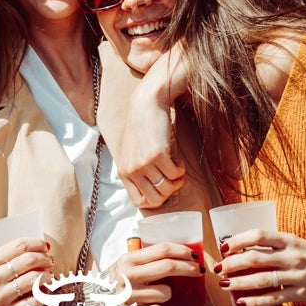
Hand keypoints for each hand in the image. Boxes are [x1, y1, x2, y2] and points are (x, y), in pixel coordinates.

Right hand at [0, 238, 53, 305]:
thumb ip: (0, 258)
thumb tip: (28, 252)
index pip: (19, 246)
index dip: (37, 243)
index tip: (44, 246)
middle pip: (30, 260)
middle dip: (45, 259)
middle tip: (49, 261)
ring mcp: (0, 297)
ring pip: (34, 281)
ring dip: (46, 276)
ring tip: (48, 276)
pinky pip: (31, 303)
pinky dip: (42, 296)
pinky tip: (44, 293)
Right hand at [114, 242, 202, 305]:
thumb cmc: (110, 284)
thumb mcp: (123, 265)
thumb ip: (143, 260)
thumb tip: (177, 255)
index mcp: (128, 260)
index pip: (162, 249)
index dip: (183, 251)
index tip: (194, 256)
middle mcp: (128, 275)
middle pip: (169, 267)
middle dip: (189, 269)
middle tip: (198, 271)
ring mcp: (129, 295)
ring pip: (166, 292)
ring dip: (167, 294)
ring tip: (153, 295)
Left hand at [117, 49, 189, 207]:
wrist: (146, 104)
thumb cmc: (143, 127)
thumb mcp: (134, 152)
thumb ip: (139, 171)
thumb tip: (156, 192)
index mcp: (124, 172)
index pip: (139, 202)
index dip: (155, 198)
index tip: (162, 186)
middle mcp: (132, 170)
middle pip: (156, 199)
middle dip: (169, 191)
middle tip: (171, 176)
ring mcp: (144, 164)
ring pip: (168, 189)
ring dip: (177, 180)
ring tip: (175, 167)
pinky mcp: (157, 155)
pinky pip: (175, 176)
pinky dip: (180, 170)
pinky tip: (177, 160)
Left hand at [216, 228, 305, 305]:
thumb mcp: (294, 242)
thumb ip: (273, 244)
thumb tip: (241, 248)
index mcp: (288, 240)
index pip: (259, 235)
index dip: (238, 240)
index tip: (224, 246)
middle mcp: (291, 257)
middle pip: (255, 258)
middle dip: (232, 263)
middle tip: (219, 268)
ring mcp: (295, 276)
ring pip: (261, 280)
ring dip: (239, 283)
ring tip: (225, 285)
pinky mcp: (299, 293)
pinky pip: (273, 299)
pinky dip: (256, 302)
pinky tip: (242, 302)